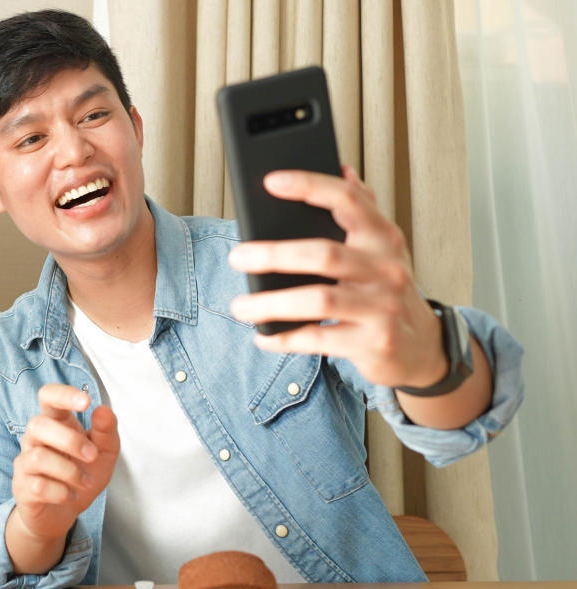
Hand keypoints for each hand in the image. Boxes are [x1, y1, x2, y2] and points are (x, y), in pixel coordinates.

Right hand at [11, 384, 118, 541]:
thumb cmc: (82, 475)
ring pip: (38, 457)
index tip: (86, 402)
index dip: (63, 395)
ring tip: (86, 482)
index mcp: (56, 423)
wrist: (64, 513)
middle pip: (38, 424)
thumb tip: (104, 410)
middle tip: (92, 456)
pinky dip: (62, 492)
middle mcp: (35, 438)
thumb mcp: (104, 453)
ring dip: (70, 471)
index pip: (48, 396)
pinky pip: (38, 486)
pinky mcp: (22, 488)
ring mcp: (25, 463)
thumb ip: (106, 431)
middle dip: (70, 440)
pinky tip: (71, 495)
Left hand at [227, 166, 446, 387]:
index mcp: (383, 238)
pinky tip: (264, 335)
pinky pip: (319, 338)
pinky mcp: (373, 343)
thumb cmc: (388, 291)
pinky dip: (285, 337)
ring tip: (240, 306)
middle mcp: (386, 269)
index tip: (271, 181)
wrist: (423, 346)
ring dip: (272, 303)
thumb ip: (362, 211)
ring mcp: (382, 307)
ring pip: (319, 299)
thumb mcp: (383, 249)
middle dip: (274, 254)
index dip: (310, 186)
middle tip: (238, 257)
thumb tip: (342, 169)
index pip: (348, 200)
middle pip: (324, 254)